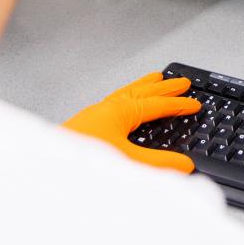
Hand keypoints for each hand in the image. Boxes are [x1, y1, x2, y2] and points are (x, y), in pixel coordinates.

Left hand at [63, 72, 201, 172]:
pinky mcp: (87, 123)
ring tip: (156, 80)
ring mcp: (97, 113)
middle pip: (143, 91)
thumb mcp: (128, 163)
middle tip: (182, 81)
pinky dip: (127, 96)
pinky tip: (125, 103)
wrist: (49, 164)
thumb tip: (184, 165)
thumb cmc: (82, 159)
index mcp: (122, 110)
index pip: (158, 104)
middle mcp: (109, 107)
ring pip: (127, 93)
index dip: (179, 104)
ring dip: (144, 86)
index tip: (194, 103)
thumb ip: (158, 164)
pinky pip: (114, 101)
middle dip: (165, 86)